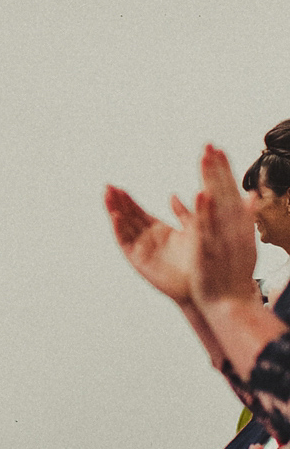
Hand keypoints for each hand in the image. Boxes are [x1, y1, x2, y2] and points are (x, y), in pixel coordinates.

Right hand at [104, 185, 195, 302]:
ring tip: (106, 196)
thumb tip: (172, 195)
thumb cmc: (201, 260)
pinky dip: (119, 229)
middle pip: (127, 217)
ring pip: (123, 227)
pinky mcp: (139, 260)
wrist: (201, 284)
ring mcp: (141, 249)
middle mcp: (147, 239)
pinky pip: (126, 242)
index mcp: (159, 230)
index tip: (117, 186)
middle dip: (116, 202)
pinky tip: (115, 216)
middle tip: (106, 186)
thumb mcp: (194, 229)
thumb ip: (183, 212)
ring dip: (114, 211)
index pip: (138, 211)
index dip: (127, 199)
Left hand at [192, 146, 259, 307]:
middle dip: (217, 168)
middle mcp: (231, 229)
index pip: (230, 192)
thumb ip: (243, 217)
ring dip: (211, 182)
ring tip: (205, 160)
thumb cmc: (233, 273)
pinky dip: (203, 212)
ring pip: (215, 206)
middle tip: (210, 145)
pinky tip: (199, 195)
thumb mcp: (242, 241)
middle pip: (224, 193)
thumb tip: (250, 195)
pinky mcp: (209, 251)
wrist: (232, 302)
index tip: (217, 149)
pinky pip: (205, 229)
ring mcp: (221, 239)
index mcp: (237, 225)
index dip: (223, 170)